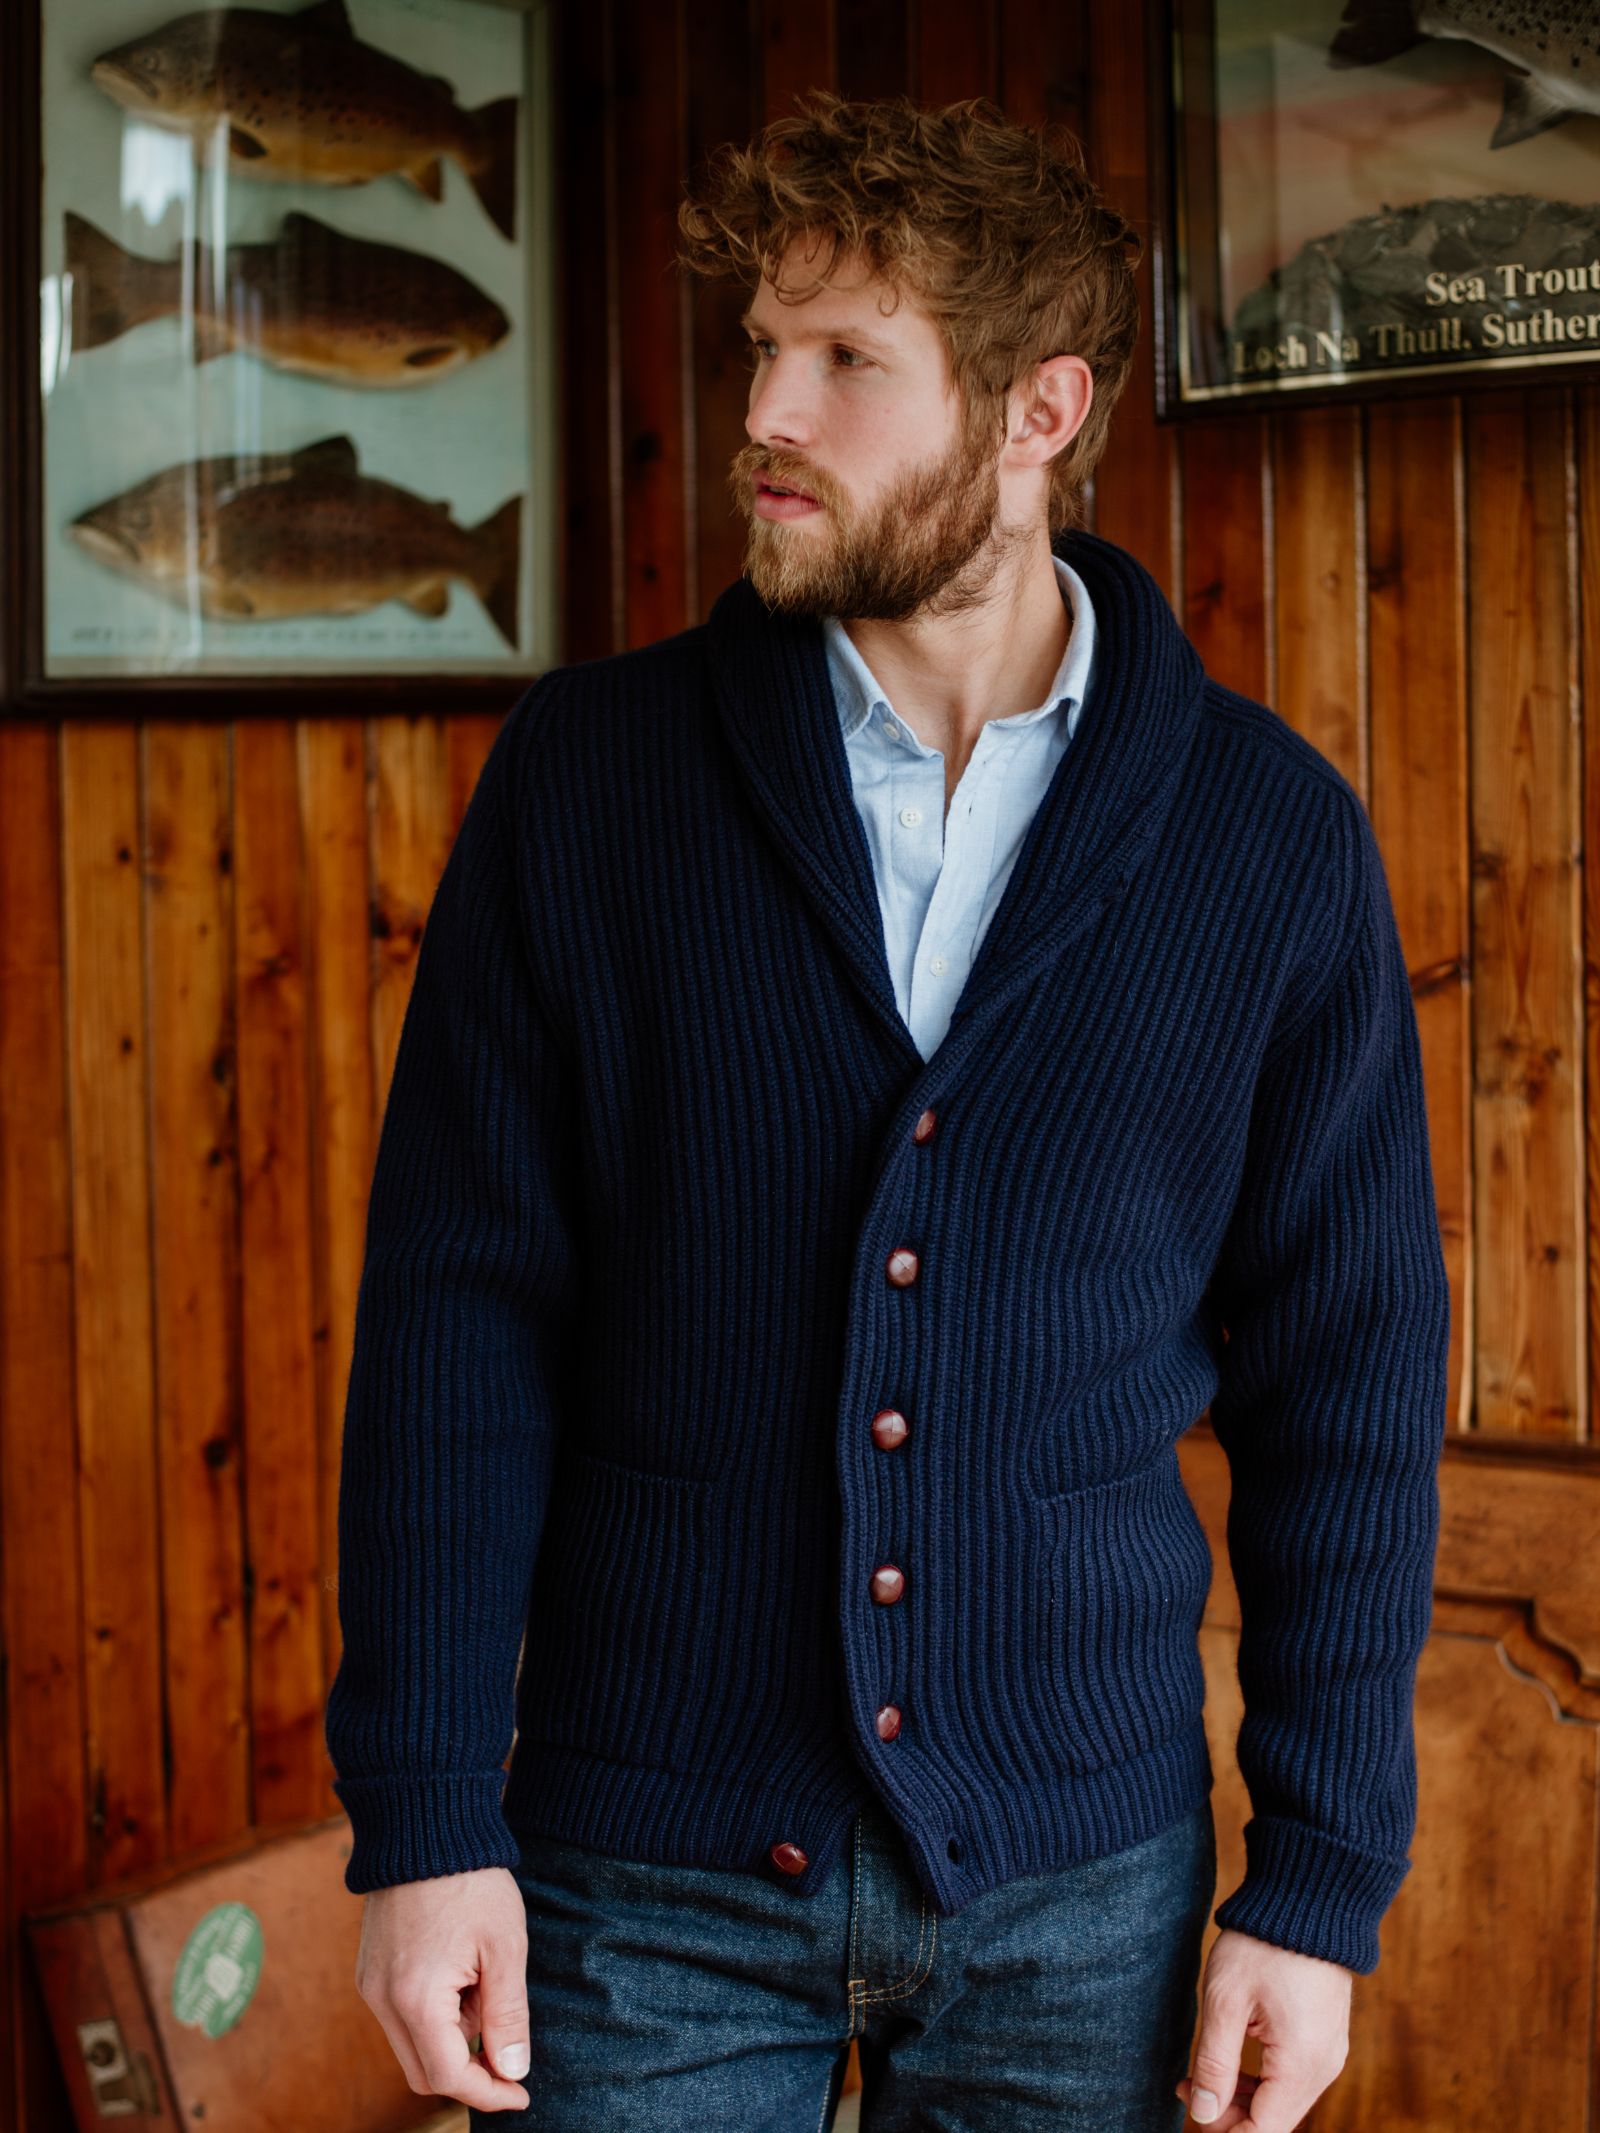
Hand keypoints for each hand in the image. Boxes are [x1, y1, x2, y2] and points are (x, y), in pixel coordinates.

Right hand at [354, 1865, 532, 2112]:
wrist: (425, 1825)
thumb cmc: (471, 1881)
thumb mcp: (505, 1947)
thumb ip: (507, 2015)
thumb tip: (512, 2071)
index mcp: (415, 1999)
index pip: (449, 2077)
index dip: (489, 2093)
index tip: (521, 2094)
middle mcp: (382, 2001)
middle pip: (424, 2072)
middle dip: (470, 2070)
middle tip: (509, 2046)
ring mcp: (371, 1986)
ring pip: (414, 2044)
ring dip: (454, 2036)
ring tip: (485, 1979)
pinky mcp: (370, 1970)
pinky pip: (403, 2016)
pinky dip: (436, 2013)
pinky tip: (463, 1970)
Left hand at [1174, 1928, 1351, 2128]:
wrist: (1306, 1898)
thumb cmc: (1262, 1943)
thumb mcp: (1225, 2000)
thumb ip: (1214, 2063)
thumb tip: (1204, 2114)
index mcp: (1301, 2063)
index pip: (1263, 2132)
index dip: (1223, 2130)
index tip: (1190, 2106)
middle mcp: (1324, 2067)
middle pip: (1274, 2122)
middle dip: (1228, 2116)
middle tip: (1185, 2086)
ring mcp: (1328, 2053)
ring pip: (1282, 2103)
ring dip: (1241, 2098)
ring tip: (1198, 2075)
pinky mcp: (1324, 2039)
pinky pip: (1291, 2079)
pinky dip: (1259, 2080)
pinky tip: (1229, 2060)